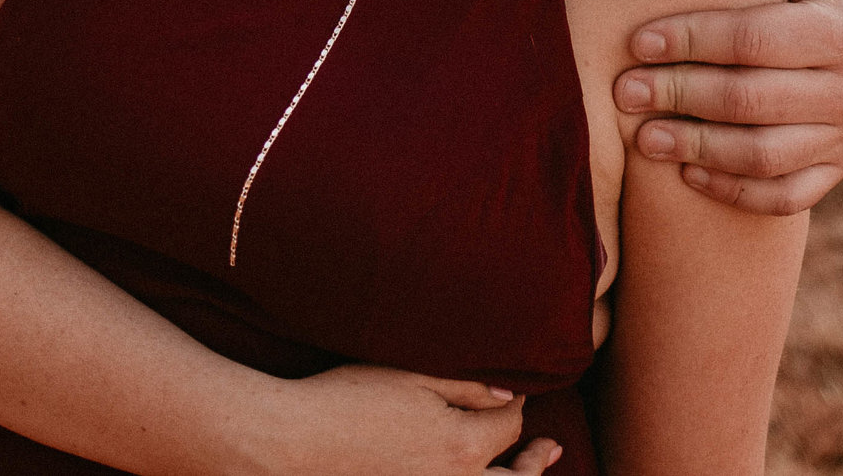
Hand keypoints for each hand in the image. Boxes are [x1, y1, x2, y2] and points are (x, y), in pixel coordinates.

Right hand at [265, 366, 554, 474]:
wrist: (294, 442)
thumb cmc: (349, 399)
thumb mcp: (412, 376)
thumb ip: (467, 386)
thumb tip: (512, 396)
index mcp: (461, 448)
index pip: (510, 426)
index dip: (517, 403)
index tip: (513, 386)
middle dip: (535, 462)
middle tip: (549, 449)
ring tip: (529, 469)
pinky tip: (470, 473)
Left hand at [614, 0, 842, 214]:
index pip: (753, 41)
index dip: (691, 41)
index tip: (638, 41)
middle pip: (750, 101)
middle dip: (679, 95)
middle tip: (625, 92)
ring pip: (763, 156)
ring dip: (697, 149)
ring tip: (643, 138)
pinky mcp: (833, 168)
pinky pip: (784, 196)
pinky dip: (734, 192)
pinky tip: (688, 174)